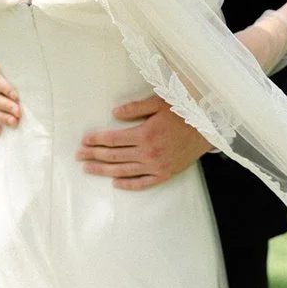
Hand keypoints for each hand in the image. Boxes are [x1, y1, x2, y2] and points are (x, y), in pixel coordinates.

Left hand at [75, 95, 212, 190]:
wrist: (208, 127)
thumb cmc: (183, 111)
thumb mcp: (158, 103)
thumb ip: (135, 108)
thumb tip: (114, 114)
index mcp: (145, 134)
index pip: (113, 139)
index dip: (96, 139)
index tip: (84, 140)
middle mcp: (148, 152)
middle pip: (114, 155)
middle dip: (94, 155)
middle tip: (78, 156)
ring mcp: (156, 165)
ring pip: (124, 170)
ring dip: (104, 170)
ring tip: (88, 169)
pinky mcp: (165, 173)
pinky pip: (143, 183)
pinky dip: (128, 184)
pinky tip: (115, 183)